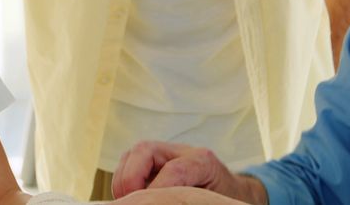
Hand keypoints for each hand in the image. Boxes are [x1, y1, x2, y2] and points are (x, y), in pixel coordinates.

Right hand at [112, 141, 263, 202]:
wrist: (227, 191)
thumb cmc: (220, 197)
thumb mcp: (211, 200)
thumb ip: (187, 197)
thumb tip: (162, 199)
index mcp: (202, 160)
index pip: (174, 170)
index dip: (158, 189)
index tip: (148, 204)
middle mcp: (179, 150)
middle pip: (143, 150)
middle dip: (130, 178)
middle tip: (132, 202)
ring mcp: (162, 152)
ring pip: (129, 156)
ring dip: (122, 181)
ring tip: (132, 202)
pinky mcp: (149, 160)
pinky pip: (126, 165)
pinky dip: (121, 182)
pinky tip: (132, 198)